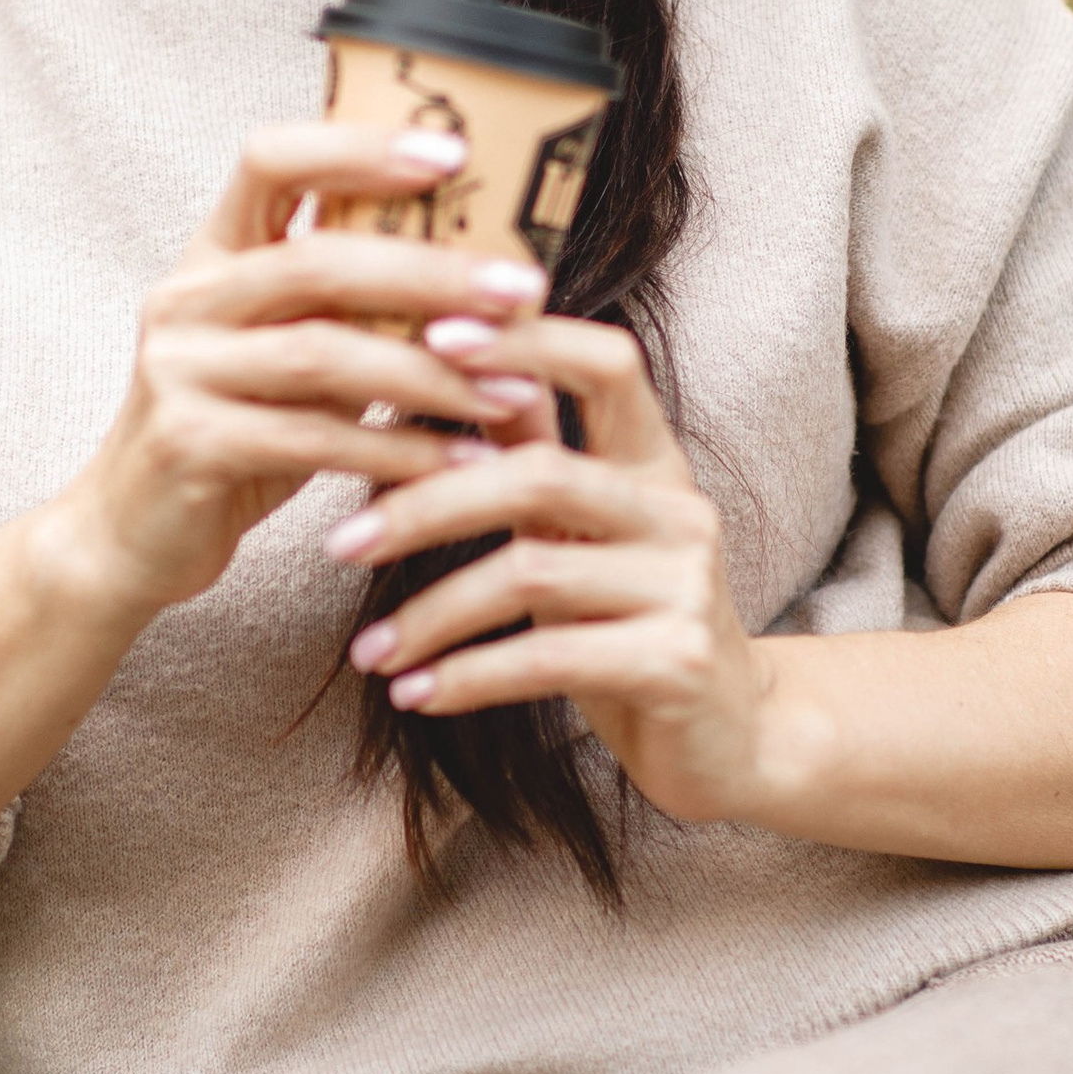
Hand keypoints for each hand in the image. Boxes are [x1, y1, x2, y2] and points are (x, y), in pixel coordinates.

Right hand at [50, 120, 548, 625]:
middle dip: (432, 274)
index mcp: (212, 253)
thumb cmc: (235, 432)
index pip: (272, 159)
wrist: (132, 534)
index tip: (452, 154)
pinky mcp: (189, 445)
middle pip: (319, 260)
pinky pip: (314, 439)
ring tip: (513, 391)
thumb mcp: (286, 352)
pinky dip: (399, 451)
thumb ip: (353, 306)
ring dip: (432, 374)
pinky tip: (461, 461)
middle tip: (522, 291)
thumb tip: (484, 270)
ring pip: (323, 354)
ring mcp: (179, 370)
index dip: (359, 148)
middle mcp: (186, 299)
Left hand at [322, 305, 783, 828]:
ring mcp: (686, 586)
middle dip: (426, 508)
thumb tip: (447, 362)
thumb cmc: (633, 624)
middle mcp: (679, 511)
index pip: (606, 364)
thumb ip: (527, 456)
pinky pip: (548, 659)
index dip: (525, 341)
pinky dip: (468, 677)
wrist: (731, 737)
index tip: (429, 337)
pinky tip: (416, 694)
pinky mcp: (678, 663)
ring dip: (431, 614)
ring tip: (370, 652)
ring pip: (532, 573)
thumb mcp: (582, 536)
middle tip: (341, 546)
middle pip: (541, 475)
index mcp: (655, 464)